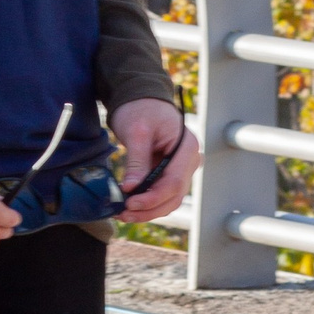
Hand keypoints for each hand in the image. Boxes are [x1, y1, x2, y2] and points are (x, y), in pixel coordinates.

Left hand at [113, 99, 200, 222]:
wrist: (142, 100)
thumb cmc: (141, 110)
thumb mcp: (137, 132)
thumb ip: (137, 161)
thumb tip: (131, 188)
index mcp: (187, 148)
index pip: (174, 182)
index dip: (152, 197)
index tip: (129, 203)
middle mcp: (190, 161)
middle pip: (173, 196)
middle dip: (148, 209)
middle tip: (123, 213)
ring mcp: (182, 168)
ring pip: (169, 200)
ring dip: (147, 211)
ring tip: (123, 213)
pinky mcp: (171, 173)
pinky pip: (162, 194)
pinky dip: (147, 203)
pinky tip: (129, 206)